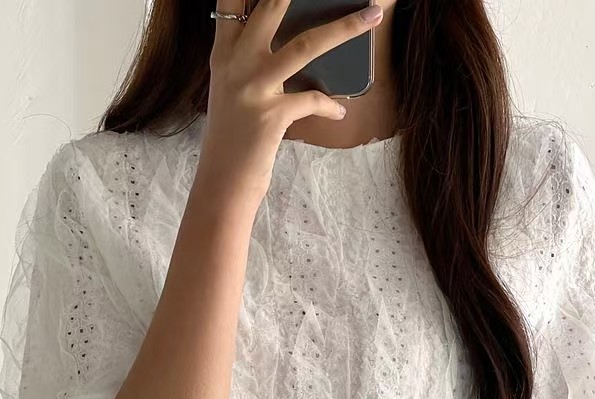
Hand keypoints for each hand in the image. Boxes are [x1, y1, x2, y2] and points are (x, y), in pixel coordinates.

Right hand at [197, 0, 383, 207]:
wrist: (221, 185)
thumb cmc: (232, 140)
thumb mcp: (233, 91)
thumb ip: (251, 62)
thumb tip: (289, 44)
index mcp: (223, 53)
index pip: (232, 2)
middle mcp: (236, 63)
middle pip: (272, 6)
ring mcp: (254, 88)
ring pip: (306, 45)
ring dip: (345, 27)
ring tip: (372, 16)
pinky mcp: (271, 116)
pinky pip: (312, 100)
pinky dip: (330, 106)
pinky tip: (340, 112)